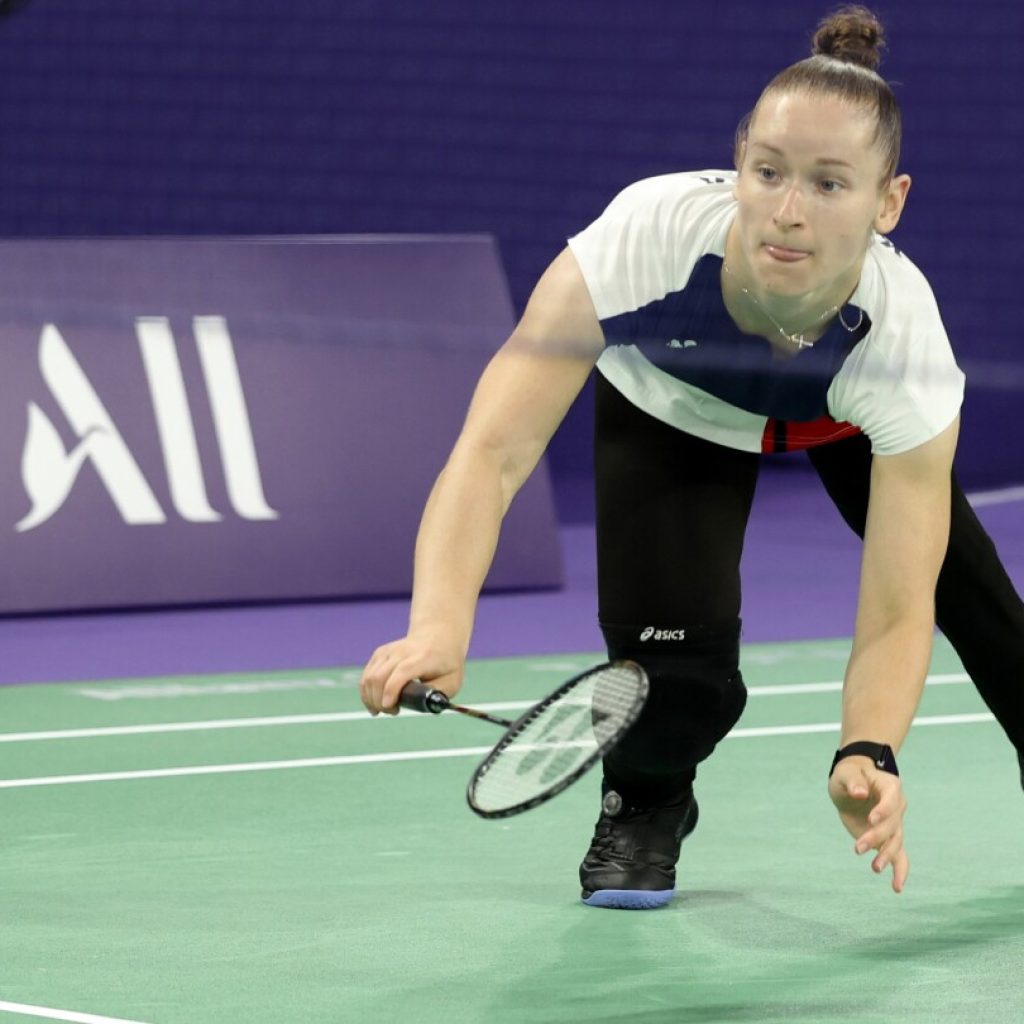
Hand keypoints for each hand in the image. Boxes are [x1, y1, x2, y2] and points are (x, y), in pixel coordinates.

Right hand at [359, 633, 464, 715]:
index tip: (389, 707)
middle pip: (381, 676)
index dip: (392, 689)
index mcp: (424, 657)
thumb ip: (439, 695)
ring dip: (372, 699)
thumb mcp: (453, 681)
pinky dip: (366, 692)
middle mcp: (403, 651)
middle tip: (393, 712)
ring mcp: (390, 651)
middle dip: (380, 701)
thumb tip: (424, 705)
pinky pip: (367, 675)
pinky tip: (374, 703)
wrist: (437, 636)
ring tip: (384, 709)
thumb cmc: (446, 663)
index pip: (402, 671)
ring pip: (370, 677)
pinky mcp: (380, 653)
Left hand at [828, 756, 908, 892]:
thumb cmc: (849, 774)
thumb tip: (860, 793)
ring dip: (886, 856)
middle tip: (857, 848)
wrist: (852, 784)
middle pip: (891, 825)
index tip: (871, 819)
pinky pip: (899, 856)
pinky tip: (896, 887)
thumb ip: (853, 782)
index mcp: (890, 787)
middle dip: (876, 837)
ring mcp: (895, 824)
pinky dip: (899, 871)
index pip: (892, 800)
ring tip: (874, 868)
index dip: (884, 810)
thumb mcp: (845, 774)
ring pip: (896, 843)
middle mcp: (897, 807)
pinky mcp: (887, 838)